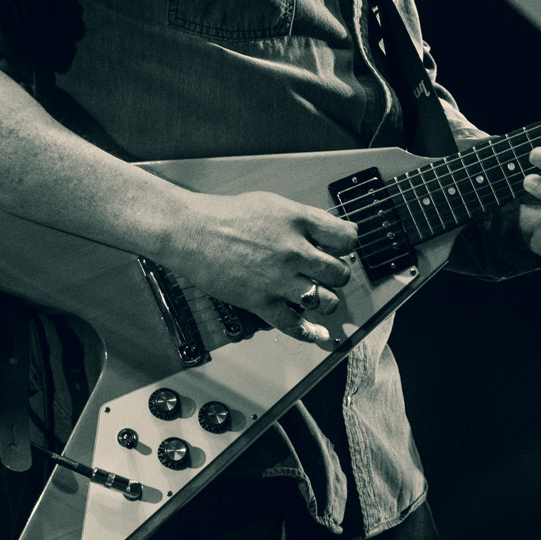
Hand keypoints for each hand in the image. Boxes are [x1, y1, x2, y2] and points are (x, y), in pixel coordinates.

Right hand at [160, 190, 360, 342]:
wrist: (192, 231)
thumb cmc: (230, 215)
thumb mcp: (277, 204)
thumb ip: (307, 218)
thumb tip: (334, 229)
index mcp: (300, 223)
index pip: (346, 238)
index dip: (347, 245)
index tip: (341, 249)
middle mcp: (294, 251)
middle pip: (339, 273)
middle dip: (338, 275)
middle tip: (330, 274)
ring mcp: (278, 279)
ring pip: (324, 300)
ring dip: (327, 301)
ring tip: (320, 296)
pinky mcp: (261, 302)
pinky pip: (294, 325)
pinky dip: (311, 334)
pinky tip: (320, 335)